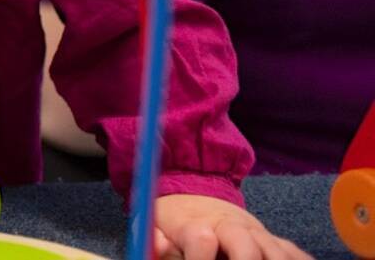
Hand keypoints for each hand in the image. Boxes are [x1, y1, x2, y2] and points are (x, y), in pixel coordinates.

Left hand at [153, 194, 311, 259]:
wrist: (197, 197)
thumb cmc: (174, 222)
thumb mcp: (154, 225)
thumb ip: (155, 239)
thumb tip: (158, 245)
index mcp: (197, 224)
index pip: (200, 239)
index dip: (198, 258)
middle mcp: (231, 227)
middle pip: (246, 246)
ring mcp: (257, 234)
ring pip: (277, 252)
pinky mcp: (275, 241)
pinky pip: (297, 254)